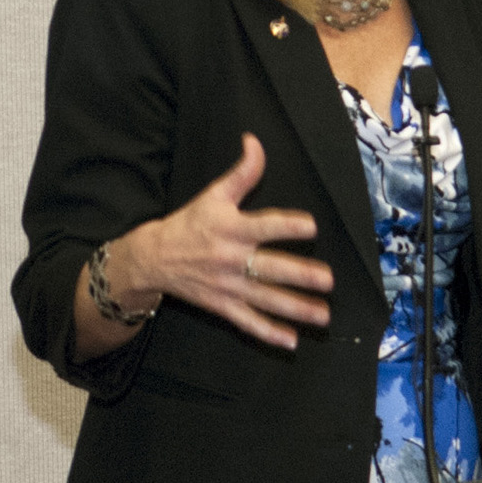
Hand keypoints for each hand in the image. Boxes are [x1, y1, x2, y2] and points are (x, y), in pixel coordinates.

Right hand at [125, 134, 334, 349]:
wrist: (154, 258)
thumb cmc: (190, 223)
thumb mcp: (214, 194)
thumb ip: (242, 172)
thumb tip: (254, 141)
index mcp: (232, 228)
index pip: (264, 225)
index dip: (287, 225)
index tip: (311, 226)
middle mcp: (231, 258)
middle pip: (270, 267)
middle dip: (300, 275)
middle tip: (327, 280)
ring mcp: (227, 285)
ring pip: (266, 298)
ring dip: (296, 308)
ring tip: (323, 315)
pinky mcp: (222, 305)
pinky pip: (248, 321)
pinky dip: (268, 333)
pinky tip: (291, 341)